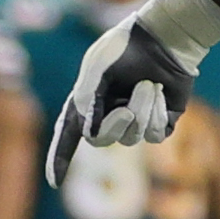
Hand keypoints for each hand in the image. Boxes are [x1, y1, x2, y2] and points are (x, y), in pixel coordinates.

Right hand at [45, 16, 195, 187]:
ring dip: (142, 111)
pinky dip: (157, 113)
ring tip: (149, 85)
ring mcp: (134, 122)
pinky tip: (161, 92)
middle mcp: (108, 115)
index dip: (60, 159)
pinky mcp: (159, 124)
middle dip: (115, 127)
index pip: (69, 136)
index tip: (54, 181)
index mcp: (87, 103)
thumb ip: (87, 99)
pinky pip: (155, 135)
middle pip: (102, 141)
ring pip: (133, 137)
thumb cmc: (126, 47)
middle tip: (127, 110)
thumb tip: (90, 134)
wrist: (165, 37)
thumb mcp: (97, 67)